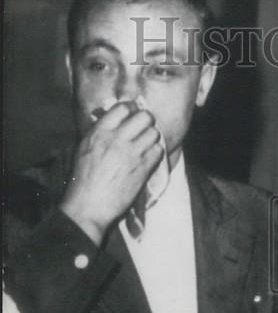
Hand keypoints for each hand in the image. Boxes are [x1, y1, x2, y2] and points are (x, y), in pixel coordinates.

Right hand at [60, 101, 163, 245]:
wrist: (88, 205)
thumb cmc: (84, 180)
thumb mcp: (85, 148)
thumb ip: (101, 133)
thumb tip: (117, 122)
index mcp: (99, 131)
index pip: (124, 107)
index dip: (133, 110)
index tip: (134, 117)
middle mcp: (116, 138)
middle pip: (144, 116)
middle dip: (147, 122)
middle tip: (144, 131)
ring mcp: (131, 153)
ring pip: (154, 133)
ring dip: (153, 139)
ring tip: (147, 147)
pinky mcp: (142, 168)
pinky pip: (158, 151)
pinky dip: (156, 154)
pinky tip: (149, 160)